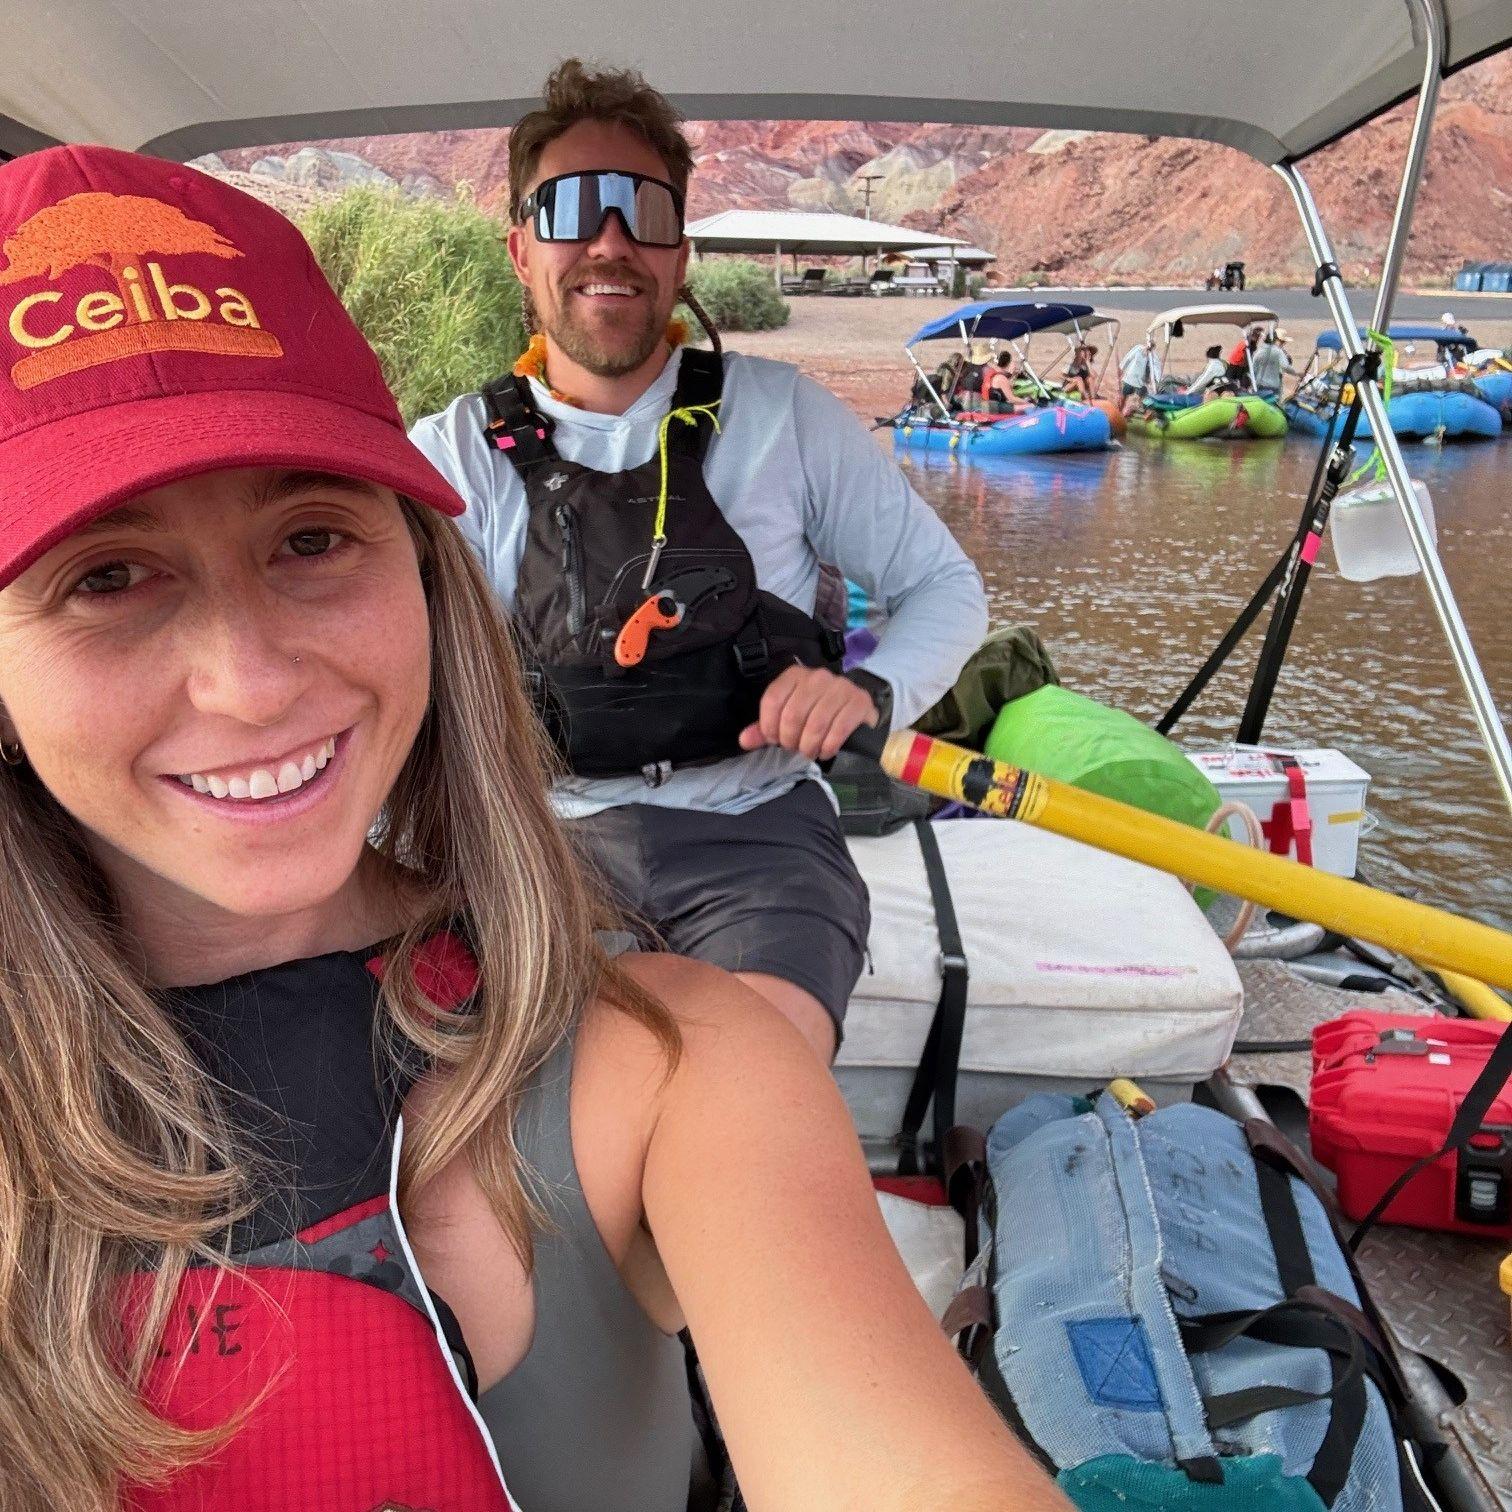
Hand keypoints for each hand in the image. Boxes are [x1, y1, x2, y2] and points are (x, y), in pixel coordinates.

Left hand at [738, 666, 878, 761]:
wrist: (856, 708)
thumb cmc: (817, 711)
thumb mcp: (788, 715)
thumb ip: (765, 727)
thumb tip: (744, 740)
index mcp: (795, 675)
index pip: (772, 700)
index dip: (769, 726)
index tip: (774, 740)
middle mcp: (817, 677)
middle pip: (793, 715)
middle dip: (790, 740)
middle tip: (794, 748)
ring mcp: (840, 687)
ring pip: (815, 725)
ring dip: (809, 746)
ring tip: (809, 752)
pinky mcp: (858, 701)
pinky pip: (838, 730)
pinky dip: (828, 747)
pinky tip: (826, 751)